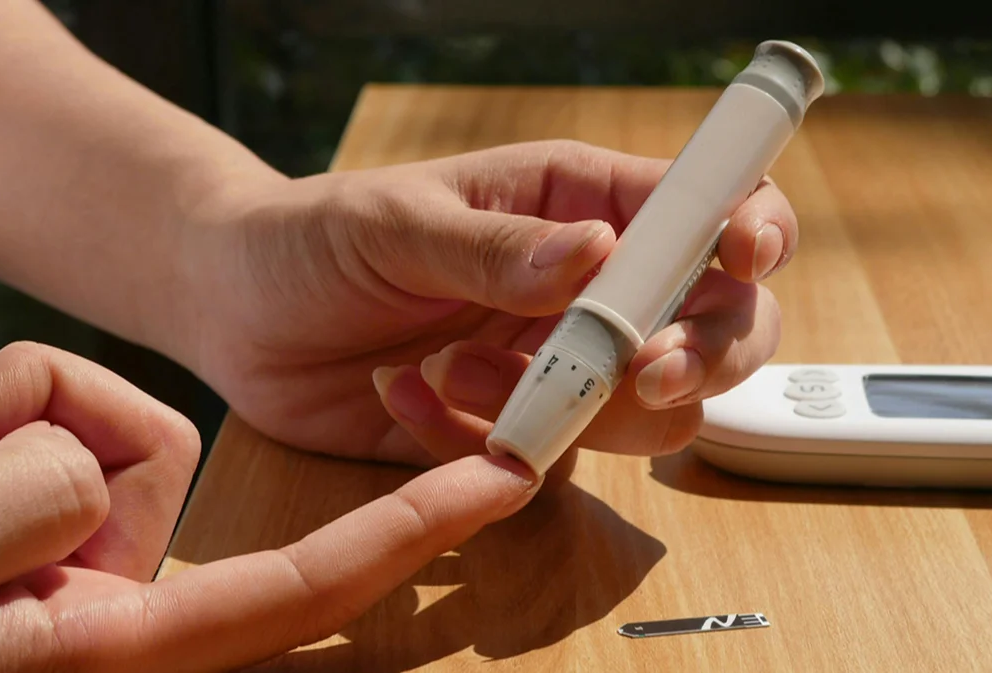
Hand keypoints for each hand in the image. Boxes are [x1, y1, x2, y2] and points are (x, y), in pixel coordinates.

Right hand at [0, 342, 539, 671]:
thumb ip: (11, 515)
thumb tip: (89, 463)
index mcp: (122, 648)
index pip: (305, 582)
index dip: (408, 531)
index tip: (498, 478)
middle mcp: (131, 607)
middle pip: (193, 487)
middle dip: (125, 440)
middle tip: (8, 431)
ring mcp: (97, 558)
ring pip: (114, 433)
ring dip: (13, 422)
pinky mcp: (66, 512)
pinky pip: (71, 420)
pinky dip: (1, 411)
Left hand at [183, 139, 796, 470]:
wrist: (241, 312)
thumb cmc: (319, 234)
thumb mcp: (396, 221)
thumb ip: (496, 246)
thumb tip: (595, 254)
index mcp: (581, 204)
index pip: (708, 210)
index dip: (750, 232)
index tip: (742, 259)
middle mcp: (593, 289)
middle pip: (720, 327)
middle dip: (700, 355)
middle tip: (637, 371)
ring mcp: (563, 365)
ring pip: (653, 411)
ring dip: (569, 406)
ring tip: (456, 372)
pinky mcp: (521, 429)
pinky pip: (552, 459)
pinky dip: (487, 442)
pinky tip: (409, 396)